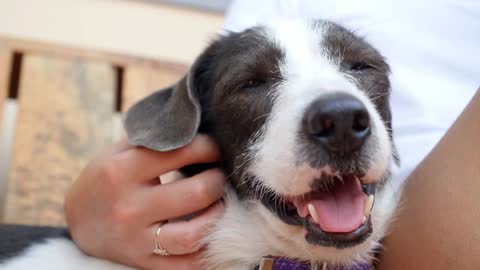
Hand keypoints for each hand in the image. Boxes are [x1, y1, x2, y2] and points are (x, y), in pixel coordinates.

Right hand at [65, 135, 225, 269]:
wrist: (79, 220)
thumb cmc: (107, 177)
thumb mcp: (120, 150)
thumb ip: (155, 139)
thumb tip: (199, 126)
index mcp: (122, 171)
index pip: (181, 152)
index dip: (208, 148)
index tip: (213, 149)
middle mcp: (129, 207)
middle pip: (196, 193)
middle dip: (217, 180)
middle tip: (219, 176)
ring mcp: (136, 239)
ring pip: (194, 234)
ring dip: (217, 216)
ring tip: (218, 204)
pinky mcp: (143, 263)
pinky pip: (186, 265)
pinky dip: (206, 249)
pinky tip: (211, 232)